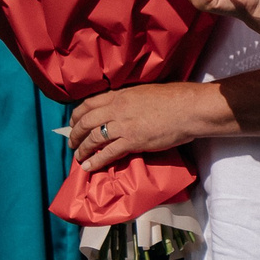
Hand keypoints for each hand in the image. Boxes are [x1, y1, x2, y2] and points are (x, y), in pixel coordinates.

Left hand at [70, 83, 213, 171]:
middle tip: (72, 143)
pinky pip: (108, 153)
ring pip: (93, 138)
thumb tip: (124, 107)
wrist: (187, 108)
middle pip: (86, 121)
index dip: (77, 115)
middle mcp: (117, 109)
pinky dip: (95, 161)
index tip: (73, 123)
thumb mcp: (144, 92)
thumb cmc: (173, 99)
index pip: (89, 104)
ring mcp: (124, 125)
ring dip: (82, 149)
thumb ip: (129, 100)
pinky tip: (88, 167)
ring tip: (78, 157)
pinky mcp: (133, 141)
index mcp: (120, 95)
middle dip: (75, 134)